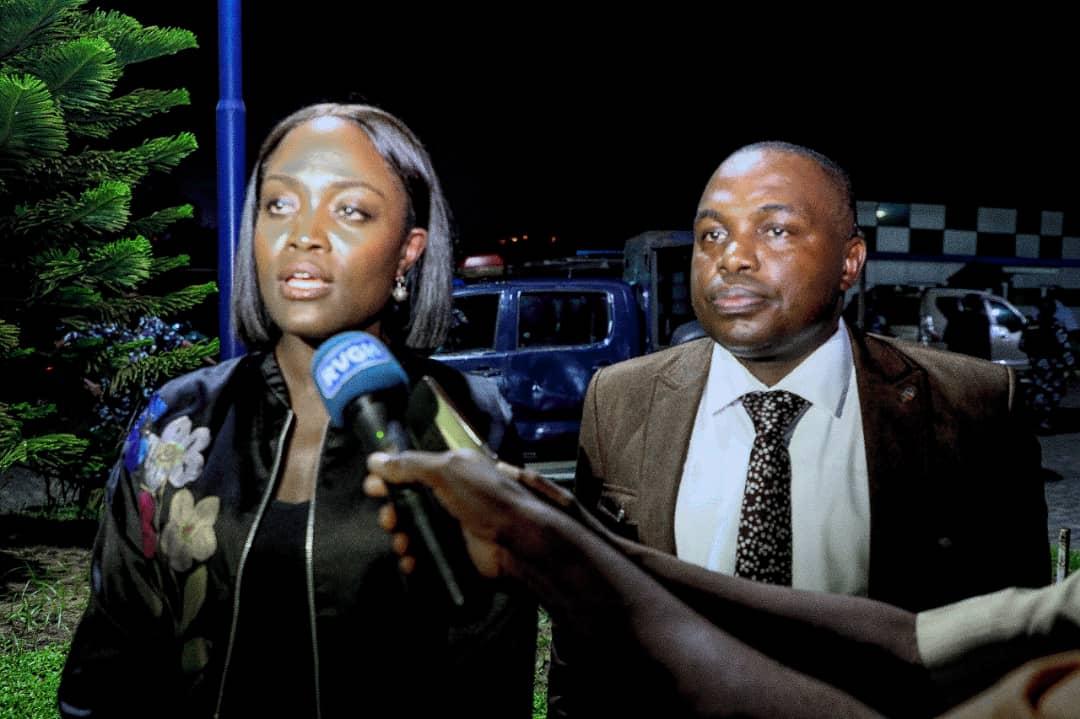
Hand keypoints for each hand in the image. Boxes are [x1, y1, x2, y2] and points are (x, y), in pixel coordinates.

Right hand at [364, 449, 552, 577]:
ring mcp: (453, 523)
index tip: (371, 485)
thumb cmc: (485, 498)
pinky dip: (414, 557)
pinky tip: (410, 561)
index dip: (391, 476)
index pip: (414, 468)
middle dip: (393, 510)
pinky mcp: (455, 549)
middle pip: (410, 501)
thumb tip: (375, 459)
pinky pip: (426, 552)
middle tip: (388, 520)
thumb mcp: (447, 472)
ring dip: (401, 535)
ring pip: (415, 528)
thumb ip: (410, 465)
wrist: (517, 540)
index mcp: (453, 469)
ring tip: (401, 543)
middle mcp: (452, 494)